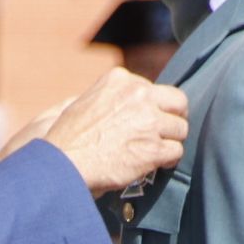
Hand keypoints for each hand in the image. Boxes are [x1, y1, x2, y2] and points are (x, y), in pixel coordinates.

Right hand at [43, 68, 188, 192]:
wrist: (62, 163)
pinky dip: (167, 160)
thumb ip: (111, 96)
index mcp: (120, 79)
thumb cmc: (68, 138)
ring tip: (154, 152)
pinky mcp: (154, 148)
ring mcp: (149, 121)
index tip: (147, 119)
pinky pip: (176, 152)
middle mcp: (138, 94)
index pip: (154, 88)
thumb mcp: (86, 100)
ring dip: (169, 141)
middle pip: (178, 102)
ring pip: (180, 129)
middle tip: (166, 132)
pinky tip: (155, 164)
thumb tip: (126, 101)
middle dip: (174, 118)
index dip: (155, 106)